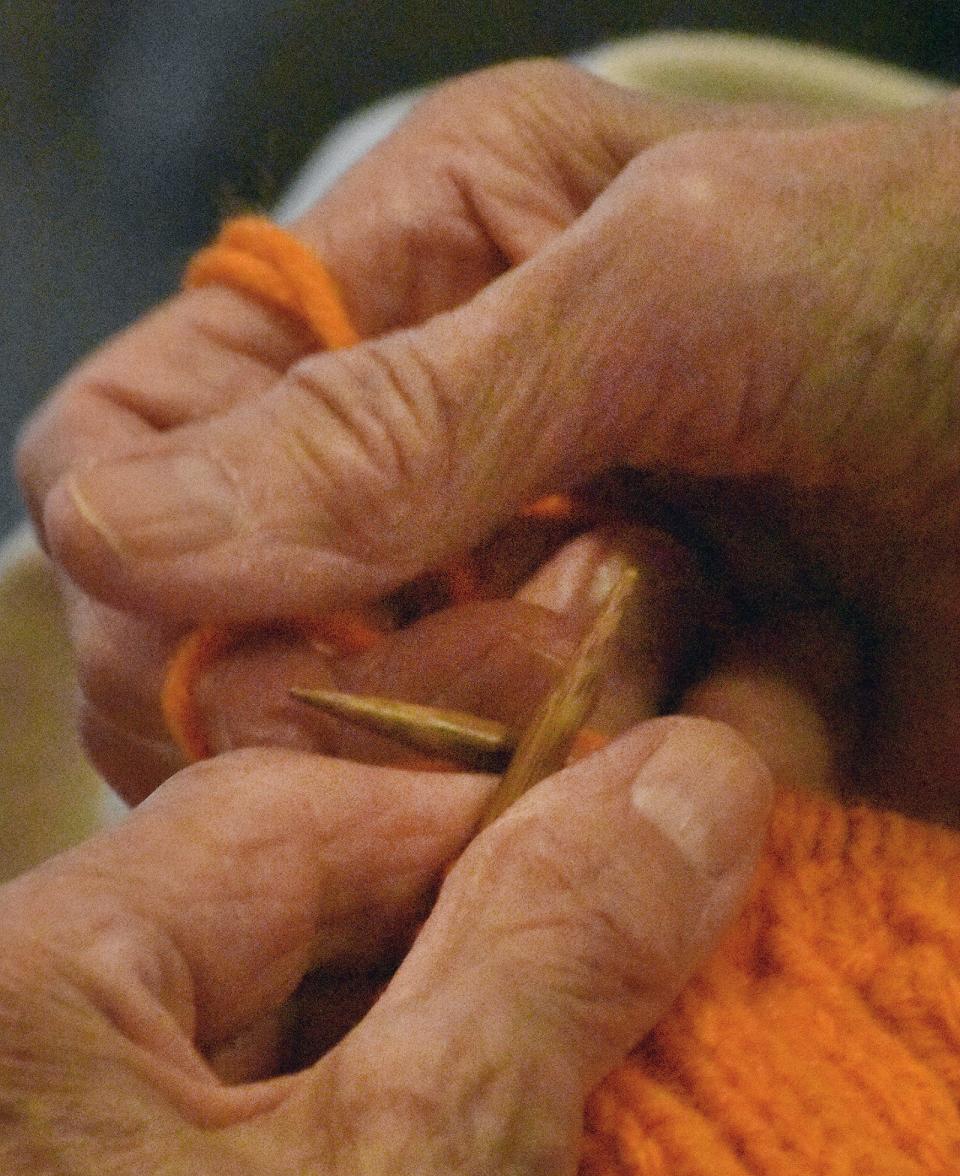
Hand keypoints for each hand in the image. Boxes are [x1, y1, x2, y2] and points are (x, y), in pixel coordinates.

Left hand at [0, 717, 769, 1175]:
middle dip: (460, 945)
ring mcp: (27, 1159)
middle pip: (266, 916)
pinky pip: (232, 1127)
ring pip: (261, 1021)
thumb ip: (550, 952)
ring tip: (559, 1094)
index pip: (287, 820)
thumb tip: (692, 770)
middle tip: (623, 998)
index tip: (641, 858)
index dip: (485, 826)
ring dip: (423, 1042)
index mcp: (5, 999)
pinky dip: (361, 1132)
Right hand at [20, 62, 959, 817]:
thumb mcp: (680, 286)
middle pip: (204, 652)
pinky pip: (483, 842)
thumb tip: (109, 543)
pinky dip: (581, 826)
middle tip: (562, 644)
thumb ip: (399, 411)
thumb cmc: (950, 283)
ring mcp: (495, 618)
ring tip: (686, 659)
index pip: (120, 448)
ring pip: (337, 772)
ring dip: (493, 761)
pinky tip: (721, 736)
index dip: (160, 566)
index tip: (318, 624)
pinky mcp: (585, 738)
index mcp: (398, 289)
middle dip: (362, 689)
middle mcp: (415, 469)